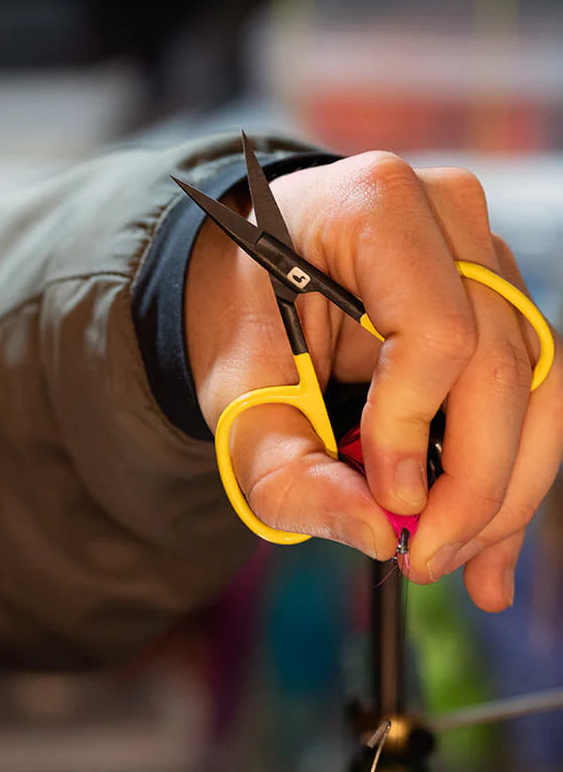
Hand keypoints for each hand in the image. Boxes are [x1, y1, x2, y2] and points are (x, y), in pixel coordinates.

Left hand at [185, 152, 562, 611]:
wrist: (252, 282)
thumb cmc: (243, 325)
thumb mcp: (238, 399)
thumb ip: (289, 471)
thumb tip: (378, 535)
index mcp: (374, 207)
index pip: (435, 331)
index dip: (416, 430)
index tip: (387, 505)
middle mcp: (450, 215)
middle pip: (505, 365)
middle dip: (475, 484)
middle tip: (427, 559)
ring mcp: (487, 253)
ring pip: (540, 385)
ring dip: (507, 490)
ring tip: (462, 564)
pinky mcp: (501, 298)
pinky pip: (534, 390)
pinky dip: (514, 469)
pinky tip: (488, 541)